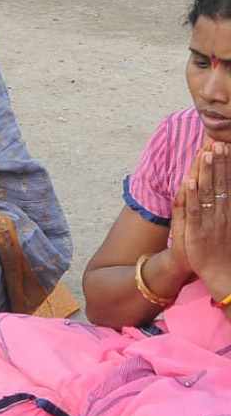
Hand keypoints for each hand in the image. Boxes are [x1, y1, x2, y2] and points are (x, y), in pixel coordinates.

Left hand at [180, 141, 230, 293]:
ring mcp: (210, 220)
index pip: (226, 182)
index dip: (225, 164)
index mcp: (228, 209)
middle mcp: (221, 212)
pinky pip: (194, 210)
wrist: (221, 274)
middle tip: (217, 142)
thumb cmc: (224, 248)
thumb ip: (226, 202)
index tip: (223, 145)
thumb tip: (226, 187)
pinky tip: (189, 182)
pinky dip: (192, 196)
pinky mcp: (197, 230)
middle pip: (219, 183)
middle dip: (218, 162)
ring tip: (205, 154)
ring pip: (207, 192)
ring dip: (205, 173)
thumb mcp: (227, 223)